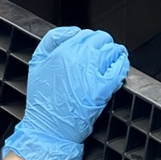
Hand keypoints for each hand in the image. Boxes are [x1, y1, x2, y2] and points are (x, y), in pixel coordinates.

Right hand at [2, 27, 129, 159]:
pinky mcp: (103, 88)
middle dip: (104, 44)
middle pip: (102, 39)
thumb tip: (74, 31)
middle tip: (105, 51)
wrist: (48, 128)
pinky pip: (120, 69)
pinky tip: (121, 66)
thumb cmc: (43, 100)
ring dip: (116, 52)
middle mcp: (79, 57)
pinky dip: (123, 65)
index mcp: (64, 50)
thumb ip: (53, 39)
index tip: (93, 45)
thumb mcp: (37, 62)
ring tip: (117, 56)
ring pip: (113, 51)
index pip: (86, 34)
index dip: (90, 39)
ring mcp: (93, 72)